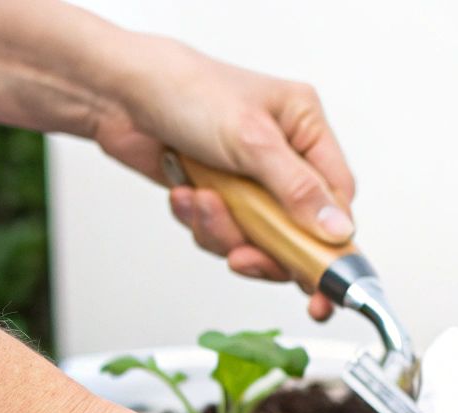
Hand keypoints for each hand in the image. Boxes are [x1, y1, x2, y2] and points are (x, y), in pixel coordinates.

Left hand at [94, 40, 356, 320]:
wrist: (120, 94)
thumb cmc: (186, 90)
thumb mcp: (252, 140)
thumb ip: (298, 190)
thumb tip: (337, 229)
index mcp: (305, 128)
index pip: (337, 196)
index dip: (331, 240)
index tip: (321, 277)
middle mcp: (284, 155)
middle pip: (298, 227)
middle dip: (267, 246)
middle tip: (247, 258)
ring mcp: (250, 178)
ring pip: (258, 237)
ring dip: (226, 231)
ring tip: (202, 204)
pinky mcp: (220, 195)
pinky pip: (224, 232)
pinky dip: (202, 222)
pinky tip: (186, 194)